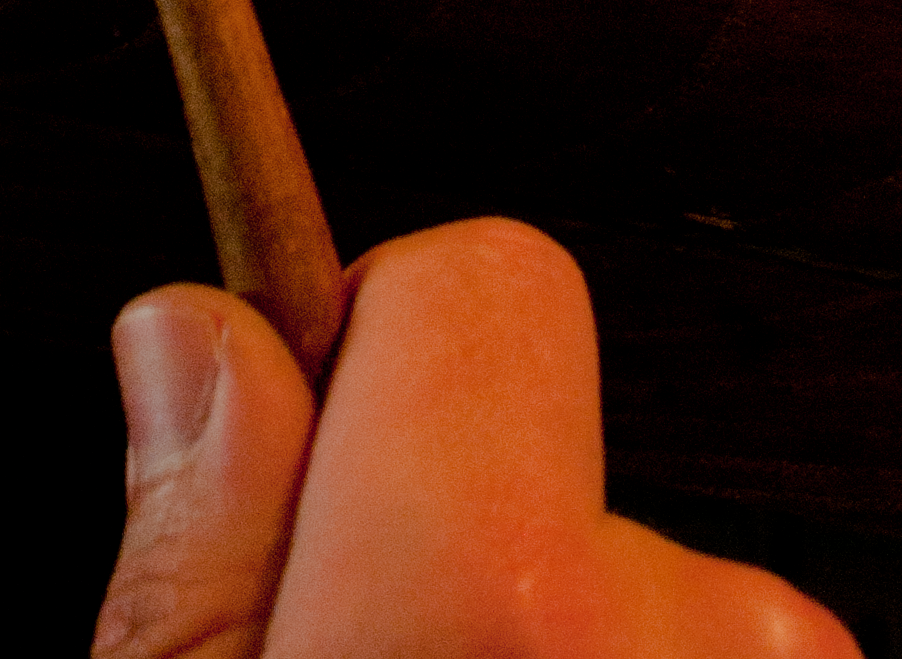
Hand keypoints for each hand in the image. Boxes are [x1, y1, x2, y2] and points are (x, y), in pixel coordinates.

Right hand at [94, 215, 859, 658]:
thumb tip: (193, 336)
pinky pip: (712, 652)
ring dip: (558, 642)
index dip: (373, 344)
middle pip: (547, 431)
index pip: (483, 279)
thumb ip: (189, 556)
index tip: (323, 409)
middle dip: (463, 528)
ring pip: (630, 569)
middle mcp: (682, 628)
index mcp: (493, 603)